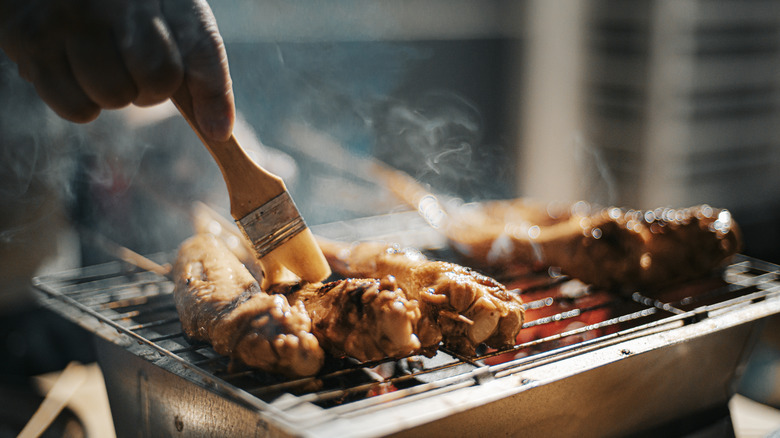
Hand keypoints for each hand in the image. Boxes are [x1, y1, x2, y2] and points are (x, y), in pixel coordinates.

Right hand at [0, 0, 234, 140]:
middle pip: (157, 80)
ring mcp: (69, 16)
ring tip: (97, 63)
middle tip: (129, 63)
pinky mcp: (29, 39)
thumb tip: (219, 132)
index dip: (211, 91)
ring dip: (112, 95)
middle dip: (150, 86)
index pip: (201, 46)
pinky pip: (74, 108)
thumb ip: (200, 65)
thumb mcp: (168, 13)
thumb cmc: (117, 1)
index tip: (216, 130)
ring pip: (114, 96)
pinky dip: (79, 104)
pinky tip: (72, 71)